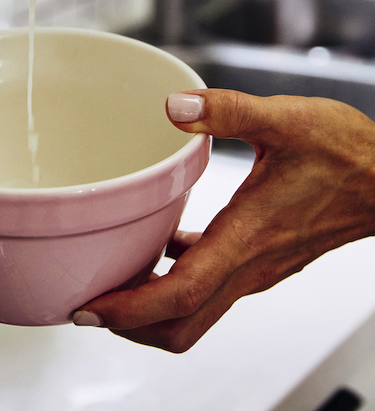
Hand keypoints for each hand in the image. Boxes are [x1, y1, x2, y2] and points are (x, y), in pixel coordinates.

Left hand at [73, 88, 374, 351]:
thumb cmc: (346, 153)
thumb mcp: (284, 119)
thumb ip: (227, 111)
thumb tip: (175, 107)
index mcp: (247, 239)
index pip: (180, 296)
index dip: (131, 310)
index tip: (91, 308)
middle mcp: (250, 265)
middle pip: (181, 322)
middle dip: (130, 324)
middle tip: (86, 304)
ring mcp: (259, 267)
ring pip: (197, 311)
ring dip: (152, 309)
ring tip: (113, 283)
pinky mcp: (265, 257)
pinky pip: (212, 287)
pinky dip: (178, 283)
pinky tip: (163, 247)